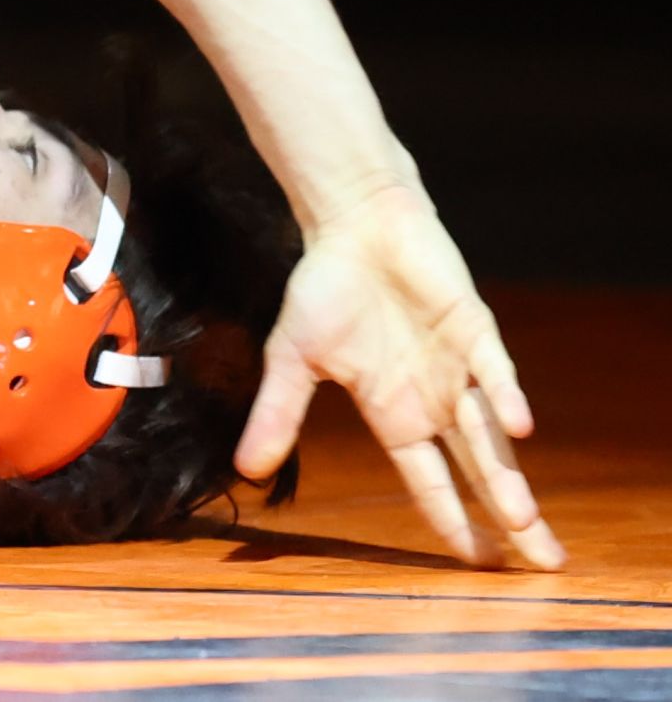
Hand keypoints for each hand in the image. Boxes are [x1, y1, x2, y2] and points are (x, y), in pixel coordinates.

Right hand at [237, 187, 561, 568]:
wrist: (353, 225)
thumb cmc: (324, 290)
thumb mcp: (292, 359)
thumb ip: (279, 414)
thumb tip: (247, 470)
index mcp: (395, 414)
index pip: (431, 481)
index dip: (453, 521)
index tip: (476, 562)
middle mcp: (435, 400)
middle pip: (479, 471)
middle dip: (510, 519)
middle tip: (542, 563)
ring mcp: (459, 368)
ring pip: (491, 436)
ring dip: (508, 478)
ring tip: (525, 523)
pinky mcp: (473, 330)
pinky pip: (493, 370)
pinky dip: (505, 398)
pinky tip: (517, 429)